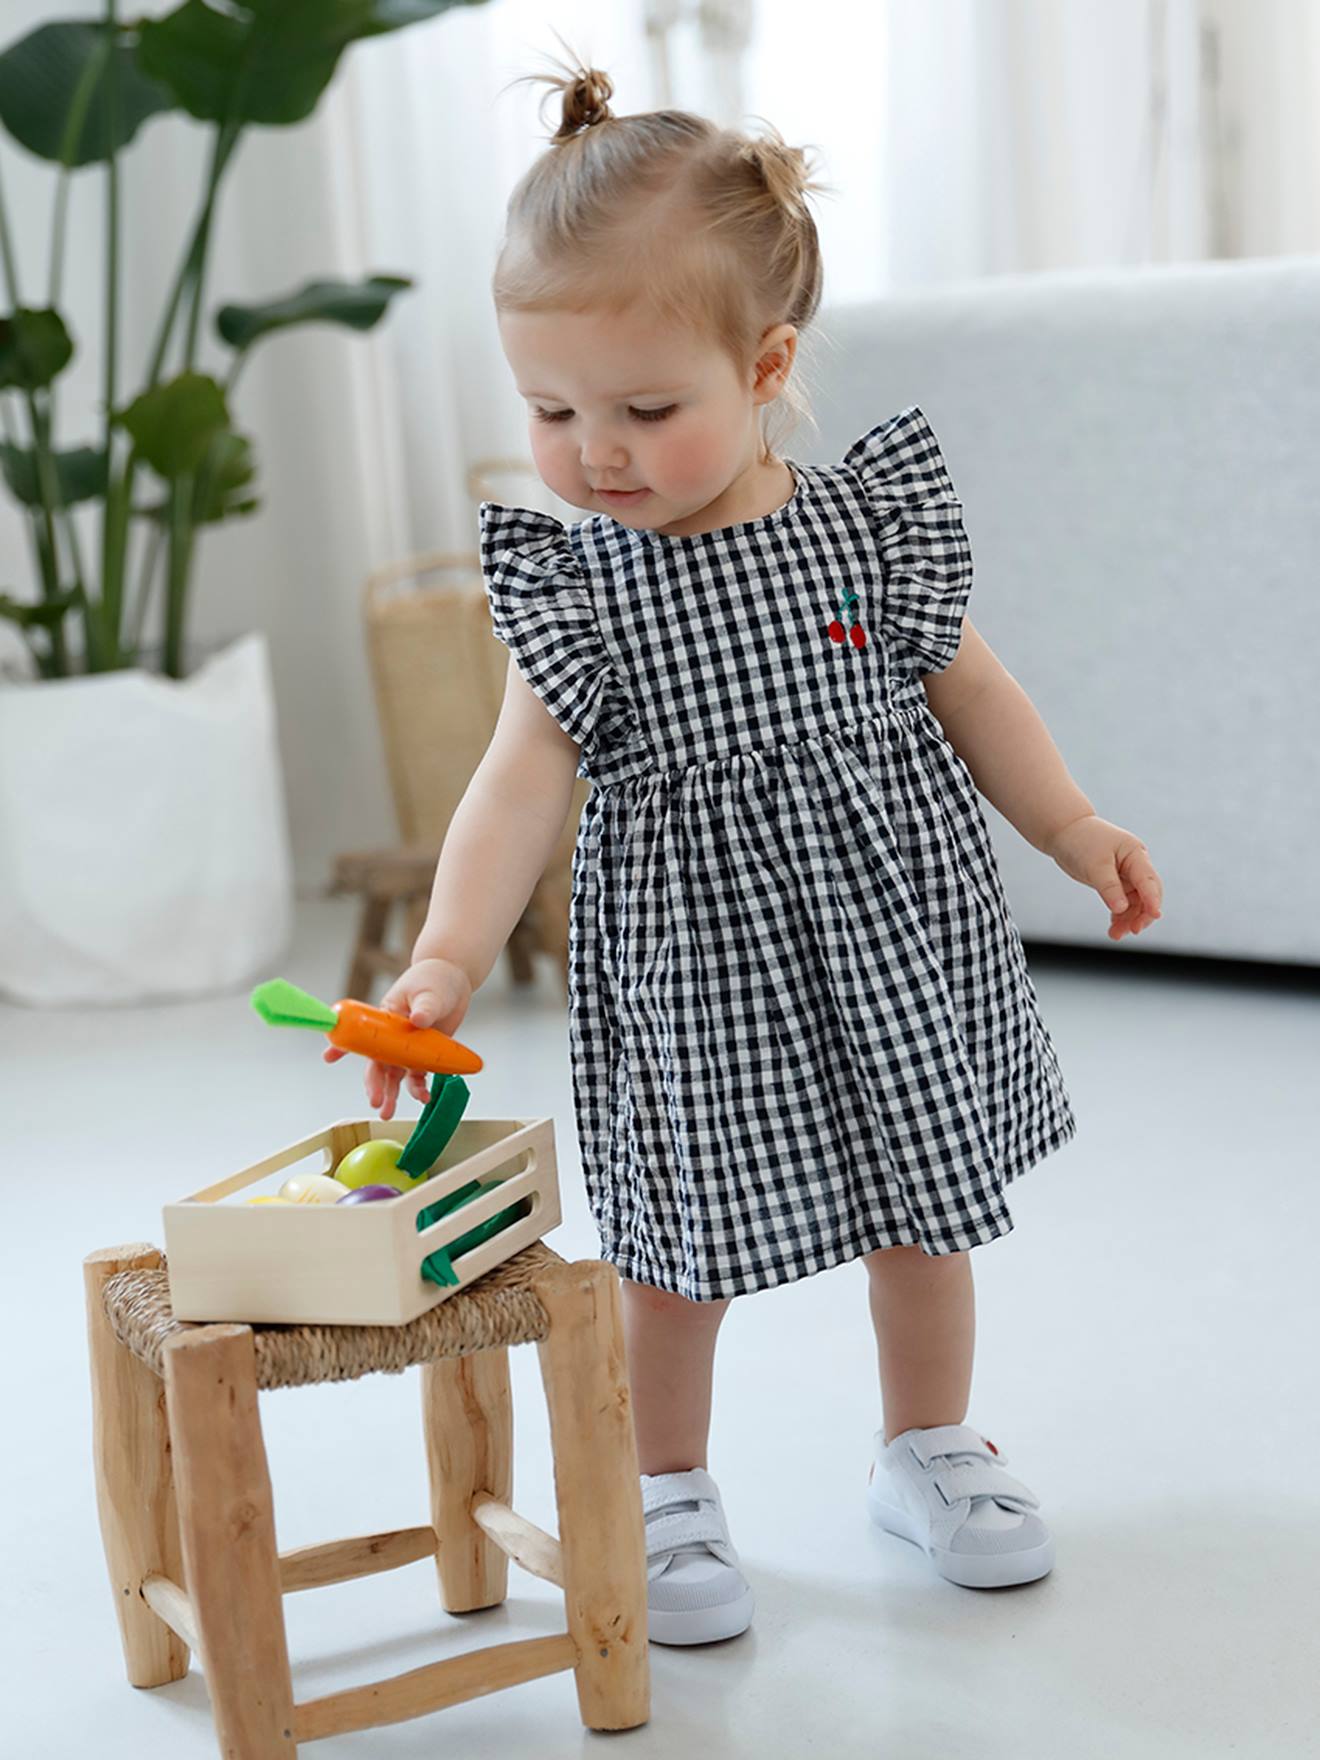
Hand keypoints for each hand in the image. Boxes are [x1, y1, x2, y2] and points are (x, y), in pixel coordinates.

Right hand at [322, 957, 472, 1118]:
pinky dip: (419, 1088)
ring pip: (395, 1075)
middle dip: (374, 1084)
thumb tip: (419, 1019)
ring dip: (392, 1094)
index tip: (328, 1057)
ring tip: (389, 1113)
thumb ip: (425, 1006)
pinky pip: (418, 1075)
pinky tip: (424, 1098)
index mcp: (384, 1017)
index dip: (342, 1045)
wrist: (453, 981)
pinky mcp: (424, 1054)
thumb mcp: (429, 991)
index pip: (360, 1033)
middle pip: (378, 1063)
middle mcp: (392, 1036)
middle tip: (376, 1102)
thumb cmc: (433, 979)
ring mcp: (407, 1047)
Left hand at [1043, 813, 1163, 940]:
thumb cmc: (1081, 842)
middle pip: (1147, 894)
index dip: (1153, 899)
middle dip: (1142, 914)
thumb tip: (1122, 909)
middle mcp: (1135, 865)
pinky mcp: (1115, 883)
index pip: (1148, 880)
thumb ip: (1109, 887)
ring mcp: (1126, 875)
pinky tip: (1114, 929)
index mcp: (1135, 854)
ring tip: (1115, 935)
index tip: (1155, 915)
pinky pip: (1123, 903)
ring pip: (1135, 903)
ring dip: (1128, 919)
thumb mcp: (1095, 865)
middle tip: (1133, 931)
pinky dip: (1119, 916)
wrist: (1064, 832)